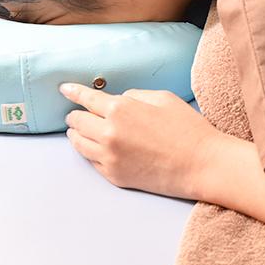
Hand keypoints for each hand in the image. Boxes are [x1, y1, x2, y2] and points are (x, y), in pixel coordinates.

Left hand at [60, 82, 222, 200]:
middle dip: (75, 115)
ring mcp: (109, 157)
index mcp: (121, 108)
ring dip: (76, 134)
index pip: (87, 98)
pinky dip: (89, 152)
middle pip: (77, 121)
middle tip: (75, 113)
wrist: (200, 164)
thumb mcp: (164, 98)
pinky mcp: (114, 176)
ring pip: (78, 143)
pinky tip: (94, 147)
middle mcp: (109, 133)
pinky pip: (91, 161)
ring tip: (77, 130)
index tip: (64, 89)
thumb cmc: (188, 128)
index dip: (73, 92)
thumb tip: (118, 100)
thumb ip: (135, 95)